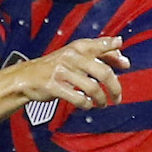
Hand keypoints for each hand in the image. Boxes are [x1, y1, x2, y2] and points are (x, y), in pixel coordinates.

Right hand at [13, 37, 129, 108]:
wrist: (26, 77)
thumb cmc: (56, 67)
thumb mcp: (76, 56)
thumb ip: (100, 56)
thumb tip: (124, 60)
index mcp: (78, 47)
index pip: (101, 46)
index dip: (115, 55)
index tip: (125, 64)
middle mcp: (71, 56)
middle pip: (103, 72)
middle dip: (115, 88)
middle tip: (118, 97)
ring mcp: (62, 71)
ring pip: (92, 88)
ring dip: (101, 100)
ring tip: (102, 104)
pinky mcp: (54, 86)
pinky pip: (78, 98)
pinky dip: (86, 104)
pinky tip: (87, 105)